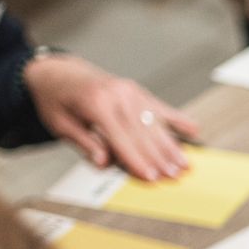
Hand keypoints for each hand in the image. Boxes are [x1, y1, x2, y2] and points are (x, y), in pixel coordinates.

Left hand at [23, 54, 198, 180]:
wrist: (56, 71)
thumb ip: (85, 143)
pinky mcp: (136, 91)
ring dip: (170, 146)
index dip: (137, 160)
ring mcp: (130, 91)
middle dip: (159, 157)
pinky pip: (159, 108)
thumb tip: (104, 162)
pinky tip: (193, 129)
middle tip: (174, 176)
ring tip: (184, 164)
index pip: (121, 138)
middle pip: (143, 133)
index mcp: (96, 103)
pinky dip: (177, 119)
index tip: (150, 177)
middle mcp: (118, 95)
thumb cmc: (56, 99)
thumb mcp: (60, 124)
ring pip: (155, 123)